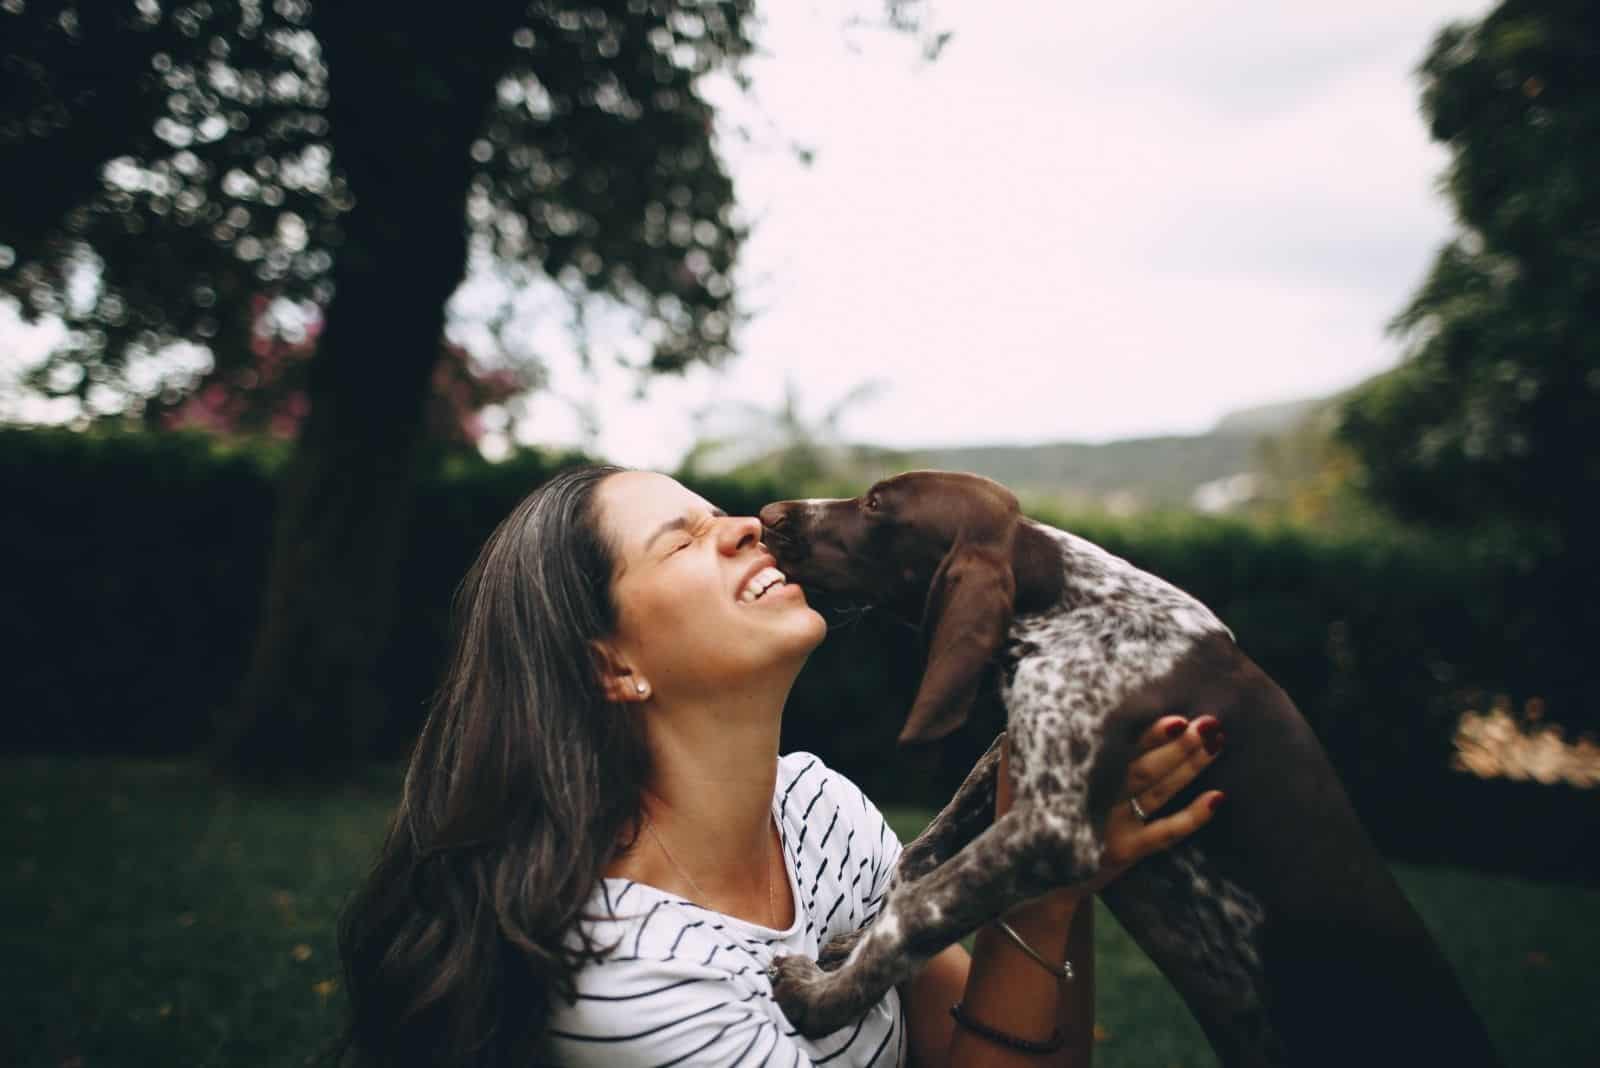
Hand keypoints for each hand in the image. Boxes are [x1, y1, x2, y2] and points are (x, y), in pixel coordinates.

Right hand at [996, 714, 1224, 905]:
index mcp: (1075, 780)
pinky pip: (1165, 835)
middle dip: (1177, 746)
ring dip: (1190, 768)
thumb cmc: (1022, 817)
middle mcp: (1097, 803)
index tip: (1176, 717)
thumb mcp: (1014, 779)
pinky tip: (1219, 798)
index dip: (1149, 735)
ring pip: (1160, 794)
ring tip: (1217, 741)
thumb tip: (1024, 708)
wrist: (1026, 881)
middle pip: (1145, 770)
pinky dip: (1193, 818)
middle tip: (1207, 722)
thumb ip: (1020, 745)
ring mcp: (1114, 829)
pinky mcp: (1127, 853)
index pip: (1118, 752)